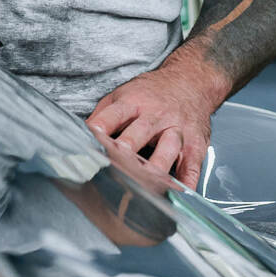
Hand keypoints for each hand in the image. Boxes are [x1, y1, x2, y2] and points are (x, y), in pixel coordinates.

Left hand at [86, 58, 228, 189]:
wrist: (190, 82)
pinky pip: (192, 165)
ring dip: (157, 165)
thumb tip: (80, 135)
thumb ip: (103, 114)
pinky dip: (187, 181)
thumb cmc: (151, 93)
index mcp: (134, 102)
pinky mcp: (195, 145)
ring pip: (168, 147)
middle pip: (141, 131)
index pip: (115, 114)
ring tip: (146, 182)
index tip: (91, 138)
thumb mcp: (124, 94)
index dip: (102, 126)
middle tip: (116, 163)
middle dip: (129, 146)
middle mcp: (156, 116)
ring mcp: (177, 130)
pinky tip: (179, 194)